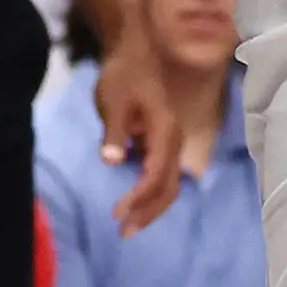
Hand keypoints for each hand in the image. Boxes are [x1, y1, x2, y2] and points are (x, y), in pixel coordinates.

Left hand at [91, 29, 181, 231]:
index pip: (156, 175)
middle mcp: (174, 141)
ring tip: (127, 226)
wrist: (133, 54)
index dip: (139, 198)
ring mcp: (170, 143)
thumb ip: (113, 132)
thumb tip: (113, 160)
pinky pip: (161, 175)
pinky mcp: (161, 144)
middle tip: (124, 232)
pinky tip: (132, 205)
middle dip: (148, 212)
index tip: (117, 213)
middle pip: (169, 187)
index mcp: (166, 132)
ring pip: (168, 184)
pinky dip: (150, 194)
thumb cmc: (122, 76)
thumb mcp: (113, 101)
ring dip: (150, 207)